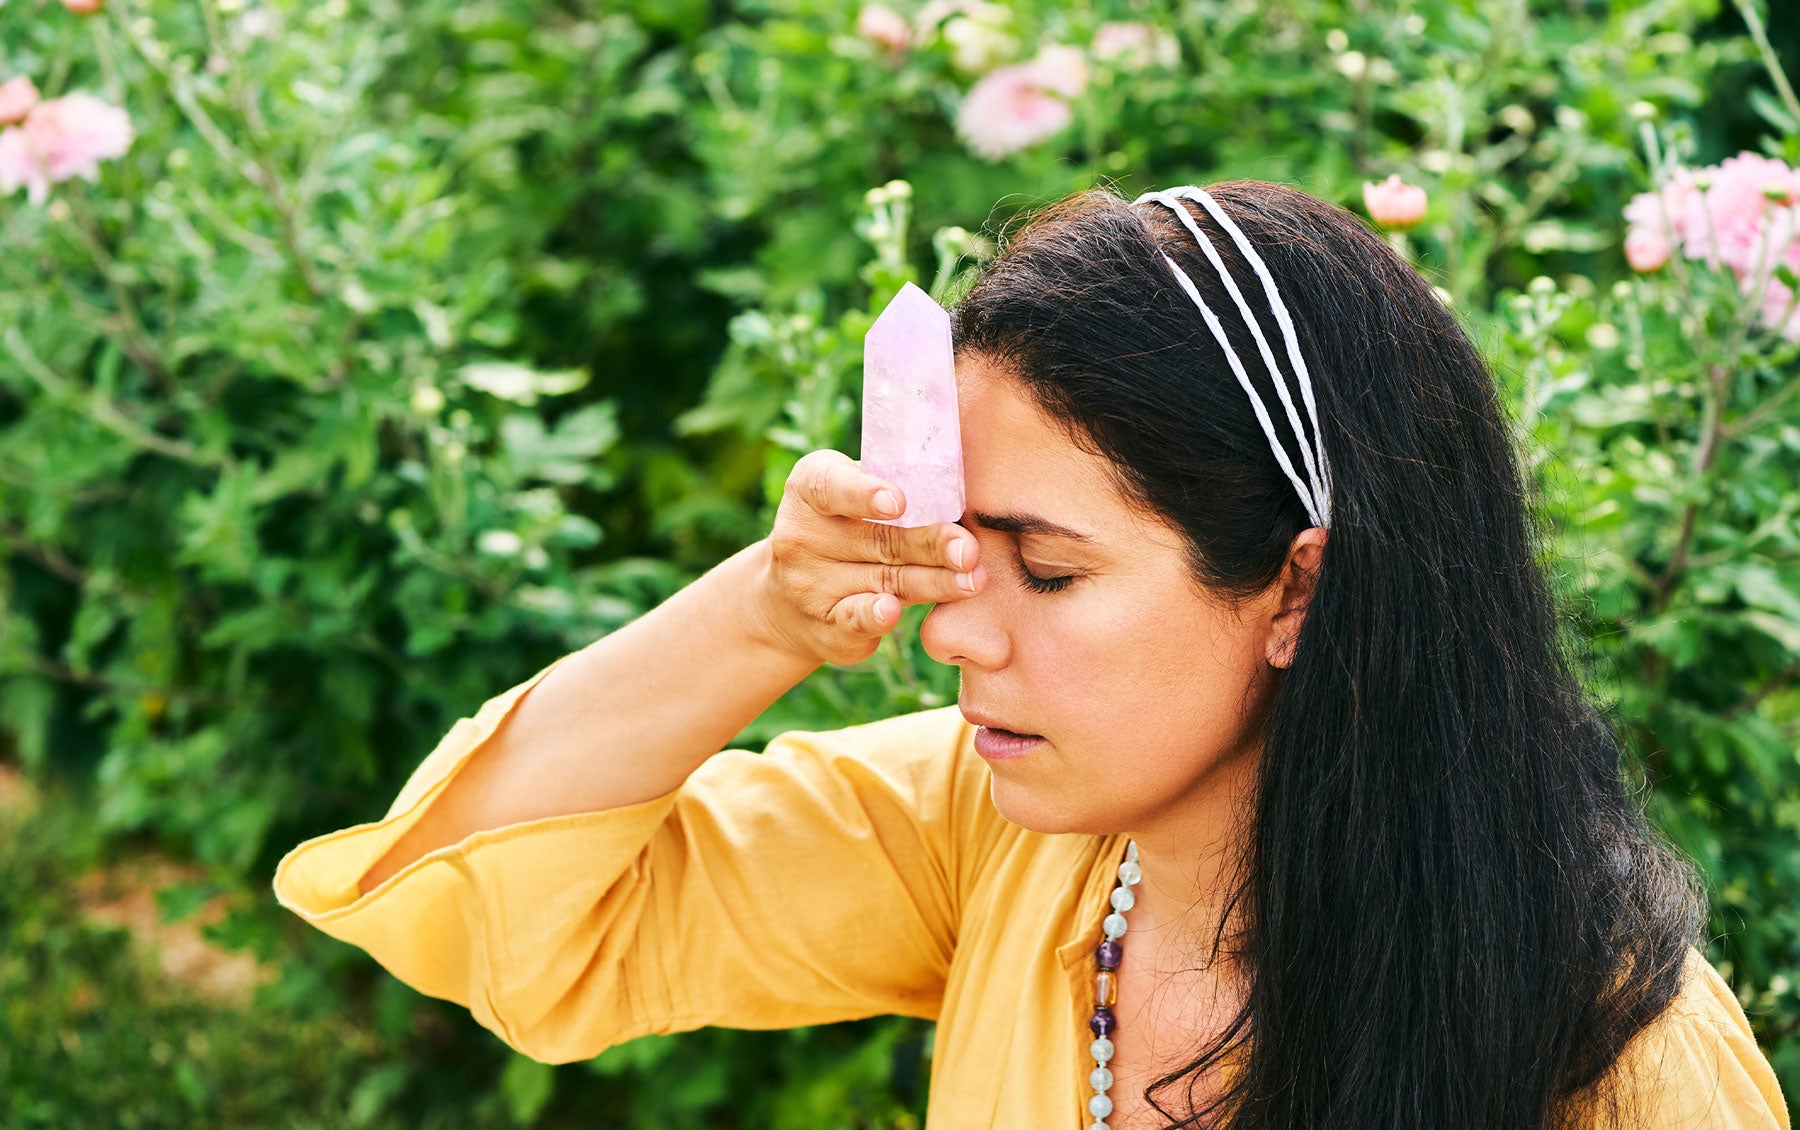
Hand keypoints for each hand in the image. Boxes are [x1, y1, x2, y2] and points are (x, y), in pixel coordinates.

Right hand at [756, 449, 984, 665]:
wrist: (790, 600)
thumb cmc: (843, 529)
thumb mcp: (852, 496)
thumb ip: (893, 486)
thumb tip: (955, 488)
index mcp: (810, 490)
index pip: (830, 486)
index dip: (864, 493)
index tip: (899, 502)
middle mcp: (803, 536)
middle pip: (877, 540)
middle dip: (929, 544)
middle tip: (968, 549)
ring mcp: (810, 584)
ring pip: (883, 580)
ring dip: (932, 582)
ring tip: (971, 581)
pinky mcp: (824, 625)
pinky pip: (853, 620)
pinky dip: (873, 617)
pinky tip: (892, 611)